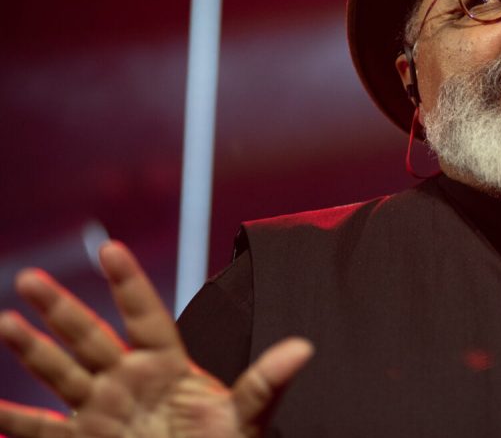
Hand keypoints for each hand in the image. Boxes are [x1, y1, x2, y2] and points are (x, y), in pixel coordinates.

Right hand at [0, 241, 312, 437]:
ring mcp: (104, 410)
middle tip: (29, 277)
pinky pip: (43, 431)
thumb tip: (303, 348)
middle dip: (60, 309)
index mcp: (168, 365)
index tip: (109, 247)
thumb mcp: (244, 418)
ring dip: (32, 351)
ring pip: (61, 374)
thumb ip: (265, 383)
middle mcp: (129, 380)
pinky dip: (16, 421)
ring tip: (4, 322)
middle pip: (90, 337)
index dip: (127, 282)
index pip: (145, 314)